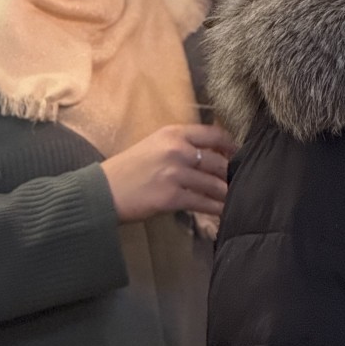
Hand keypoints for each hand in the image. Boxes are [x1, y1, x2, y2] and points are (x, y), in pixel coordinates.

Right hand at [101, 123, 234, 223]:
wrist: (103, 191)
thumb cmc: (129, 168)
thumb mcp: (155, 145)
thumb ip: (181, 146)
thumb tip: (212, 155)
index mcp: (173, 133)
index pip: (214, 134)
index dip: (232, 146)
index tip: (240, 156)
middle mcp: (176, 149)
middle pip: (219, 161)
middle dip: (232, 175)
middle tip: (241, 183)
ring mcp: (174, 173)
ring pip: (214, 184)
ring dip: (227, 194)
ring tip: (236, 199)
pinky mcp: (171, 197)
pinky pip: (203, 203)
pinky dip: (217, 209)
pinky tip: (224, 212)